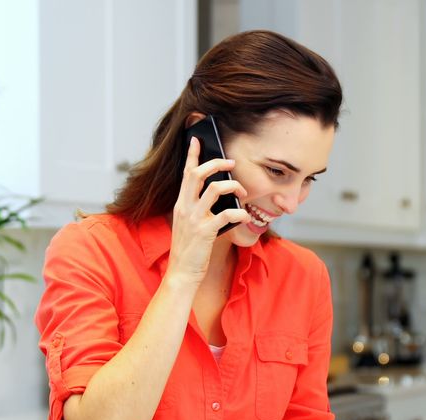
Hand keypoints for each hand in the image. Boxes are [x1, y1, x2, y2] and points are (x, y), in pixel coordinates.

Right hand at [165, 136, 250, 284]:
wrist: (181, 273)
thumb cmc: (190, 250)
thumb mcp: (189, 225)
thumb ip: (199, 209)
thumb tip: (220, 195)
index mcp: (181, 204)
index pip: (185, 174)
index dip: (192, 155)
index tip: (197, 139)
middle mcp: (185, 208)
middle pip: (198, 174)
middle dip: (216, 163)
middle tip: (231, 162)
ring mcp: (195, 219)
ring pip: (216, 189)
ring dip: (234, 186)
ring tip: (242, 192)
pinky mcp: (206, 232)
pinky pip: (227, 214)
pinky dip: (240, 213)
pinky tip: (244, 216)